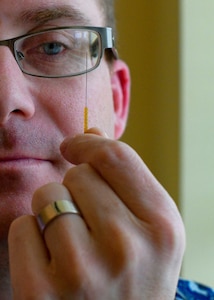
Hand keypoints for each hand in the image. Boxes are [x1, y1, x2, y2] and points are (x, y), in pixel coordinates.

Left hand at [8, 128, 184, 299]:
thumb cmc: (136, 273)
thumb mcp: (151, 228)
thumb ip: (126, 177)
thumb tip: (91, 133)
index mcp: (160, 225)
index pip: (115, 157)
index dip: (89, 143)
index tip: (74, 145)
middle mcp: (125, 247)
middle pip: (78, 174)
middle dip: (77, 187)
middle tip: (90, 220)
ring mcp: (82, 272)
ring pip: (47, 195)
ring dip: (53, 210)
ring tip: (72, 241)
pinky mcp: (40, 293)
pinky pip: (23, 227)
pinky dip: (32, 237)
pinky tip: (51, 262)